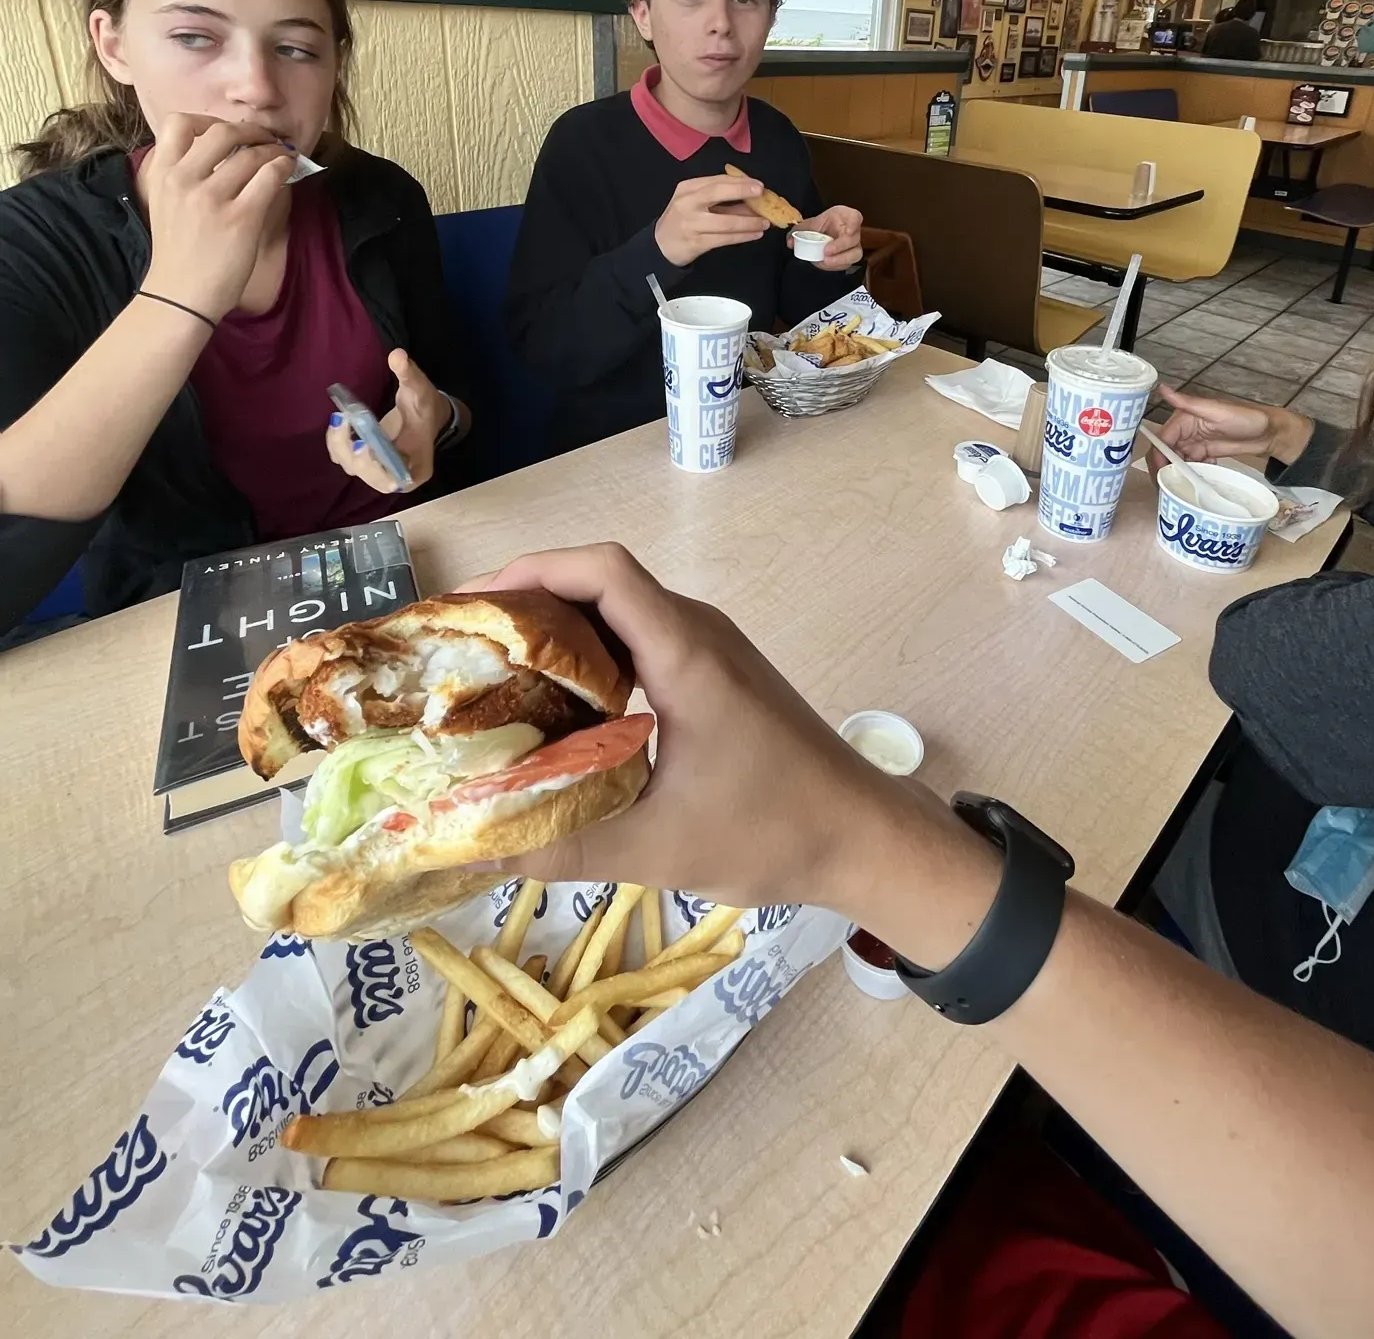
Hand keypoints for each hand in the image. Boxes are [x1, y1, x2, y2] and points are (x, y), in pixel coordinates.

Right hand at [138, 114, 292, 322]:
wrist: (180, 296)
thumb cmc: (178, 252)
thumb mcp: (165, 204)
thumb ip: (182, 174)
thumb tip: (223, 150)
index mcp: (161, 175)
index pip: (177, 123)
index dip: (207, 120)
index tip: (226, 131)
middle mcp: (183, 181)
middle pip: (222, 132)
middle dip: (249, 131)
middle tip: (263, 139)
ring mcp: (212, 199)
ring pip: (252, 154)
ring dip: (272, 150)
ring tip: (280, 156)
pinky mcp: (241, 218)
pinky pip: (270, 177)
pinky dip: (284, 167)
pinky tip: (287, 171)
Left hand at [326, 349, 449, 493]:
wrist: (426, 412)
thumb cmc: (426, 406)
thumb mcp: (421, 390)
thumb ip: (409, 375)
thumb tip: (396, 355)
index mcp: (417, 469)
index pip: (395, 480)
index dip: (376, 468)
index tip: (364, 445)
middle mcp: (397, 477)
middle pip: (369, 475)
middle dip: (352, 451)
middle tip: (343, 421)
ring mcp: (379, 470)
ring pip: (353, 467)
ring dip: (340, 445)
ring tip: (340, 417)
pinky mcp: (366, 460)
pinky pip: (346, 458)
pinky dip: (337, 443)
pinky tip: (339, 421)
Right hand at [454, 543, 976, 927]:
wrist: (864, 836)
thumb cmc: (773, 830)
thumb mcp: (656, 848)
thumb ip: (563, 845)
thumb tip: (471, 849)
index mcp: (685, 652)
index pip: (601, 571)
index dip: (531, 572)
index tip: (471, 608)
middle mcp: (697, 633)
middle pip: (600, 584)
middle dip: (527, 605)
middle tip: (462, 649)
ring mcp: (709, 652)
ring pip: (619, 614)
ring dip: (558, 633)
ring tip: (492, 675)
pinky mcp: (715, 677)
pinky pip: (640, 644)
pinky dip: (591, 659)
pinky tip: (556, 708)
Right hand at [654, 173, 768, 267]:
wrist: (661, 245)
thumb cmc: (682, 220)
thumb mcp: (695, 203)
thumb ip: (720, 199)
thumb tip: (752, 198)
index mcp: (688, 188)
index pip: (717, 180)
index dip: (739, 181)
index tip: (758, 184)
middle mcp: (687, 203)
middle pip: (717, 192)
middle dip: (742, 191)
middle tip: (762, 193)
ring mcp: (691, 224)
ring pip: (726, 221)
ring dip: (749, 221)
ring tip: (765, 222)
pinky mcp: (696, 243)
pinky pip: (725, 238)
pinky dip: (743, 236)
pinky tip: (755, 234)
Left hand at [795, 203, 862, 268]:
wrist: (824, 232)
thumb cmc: (822, 224)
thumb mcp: (810, 223)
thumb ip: (798, 231)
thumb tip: (791, 242)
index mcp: (846, 216)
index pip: (856, 218)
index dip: (853, 225)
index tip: (847, 231)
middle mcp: (854, 231)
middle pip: (854, 239)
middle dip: (840, 247)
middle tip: (826, 252)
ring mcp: (854, 246)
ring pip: (854, 254)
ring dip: (839, 260)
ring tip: (824, 261)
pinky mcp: (850, 257)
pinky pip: (846, 263)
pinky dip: (834, 265)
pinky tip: (823, 264)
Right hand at [1155, 383, 1312, 469]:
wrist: (1270, 433)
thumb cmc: (1245, 418)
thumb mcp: (1216, 411)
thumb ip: (1188, 403)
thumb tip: (1162, 389)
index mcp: (1185, 418)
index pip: (1163, 438)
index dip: (1159, 455)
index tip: (1160, 472)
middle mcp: (1187, 430)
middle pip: (1167, 451)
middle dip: (1166, 467)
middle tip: (1170, 483)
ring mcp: (1196, 443)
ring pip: (1177, 460)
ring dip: (1180, 471)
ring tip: (1186, 482)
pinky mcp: (1205, 453)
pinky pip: (1191, 464)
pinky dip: (1193, 471)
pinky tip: (1203, 474)